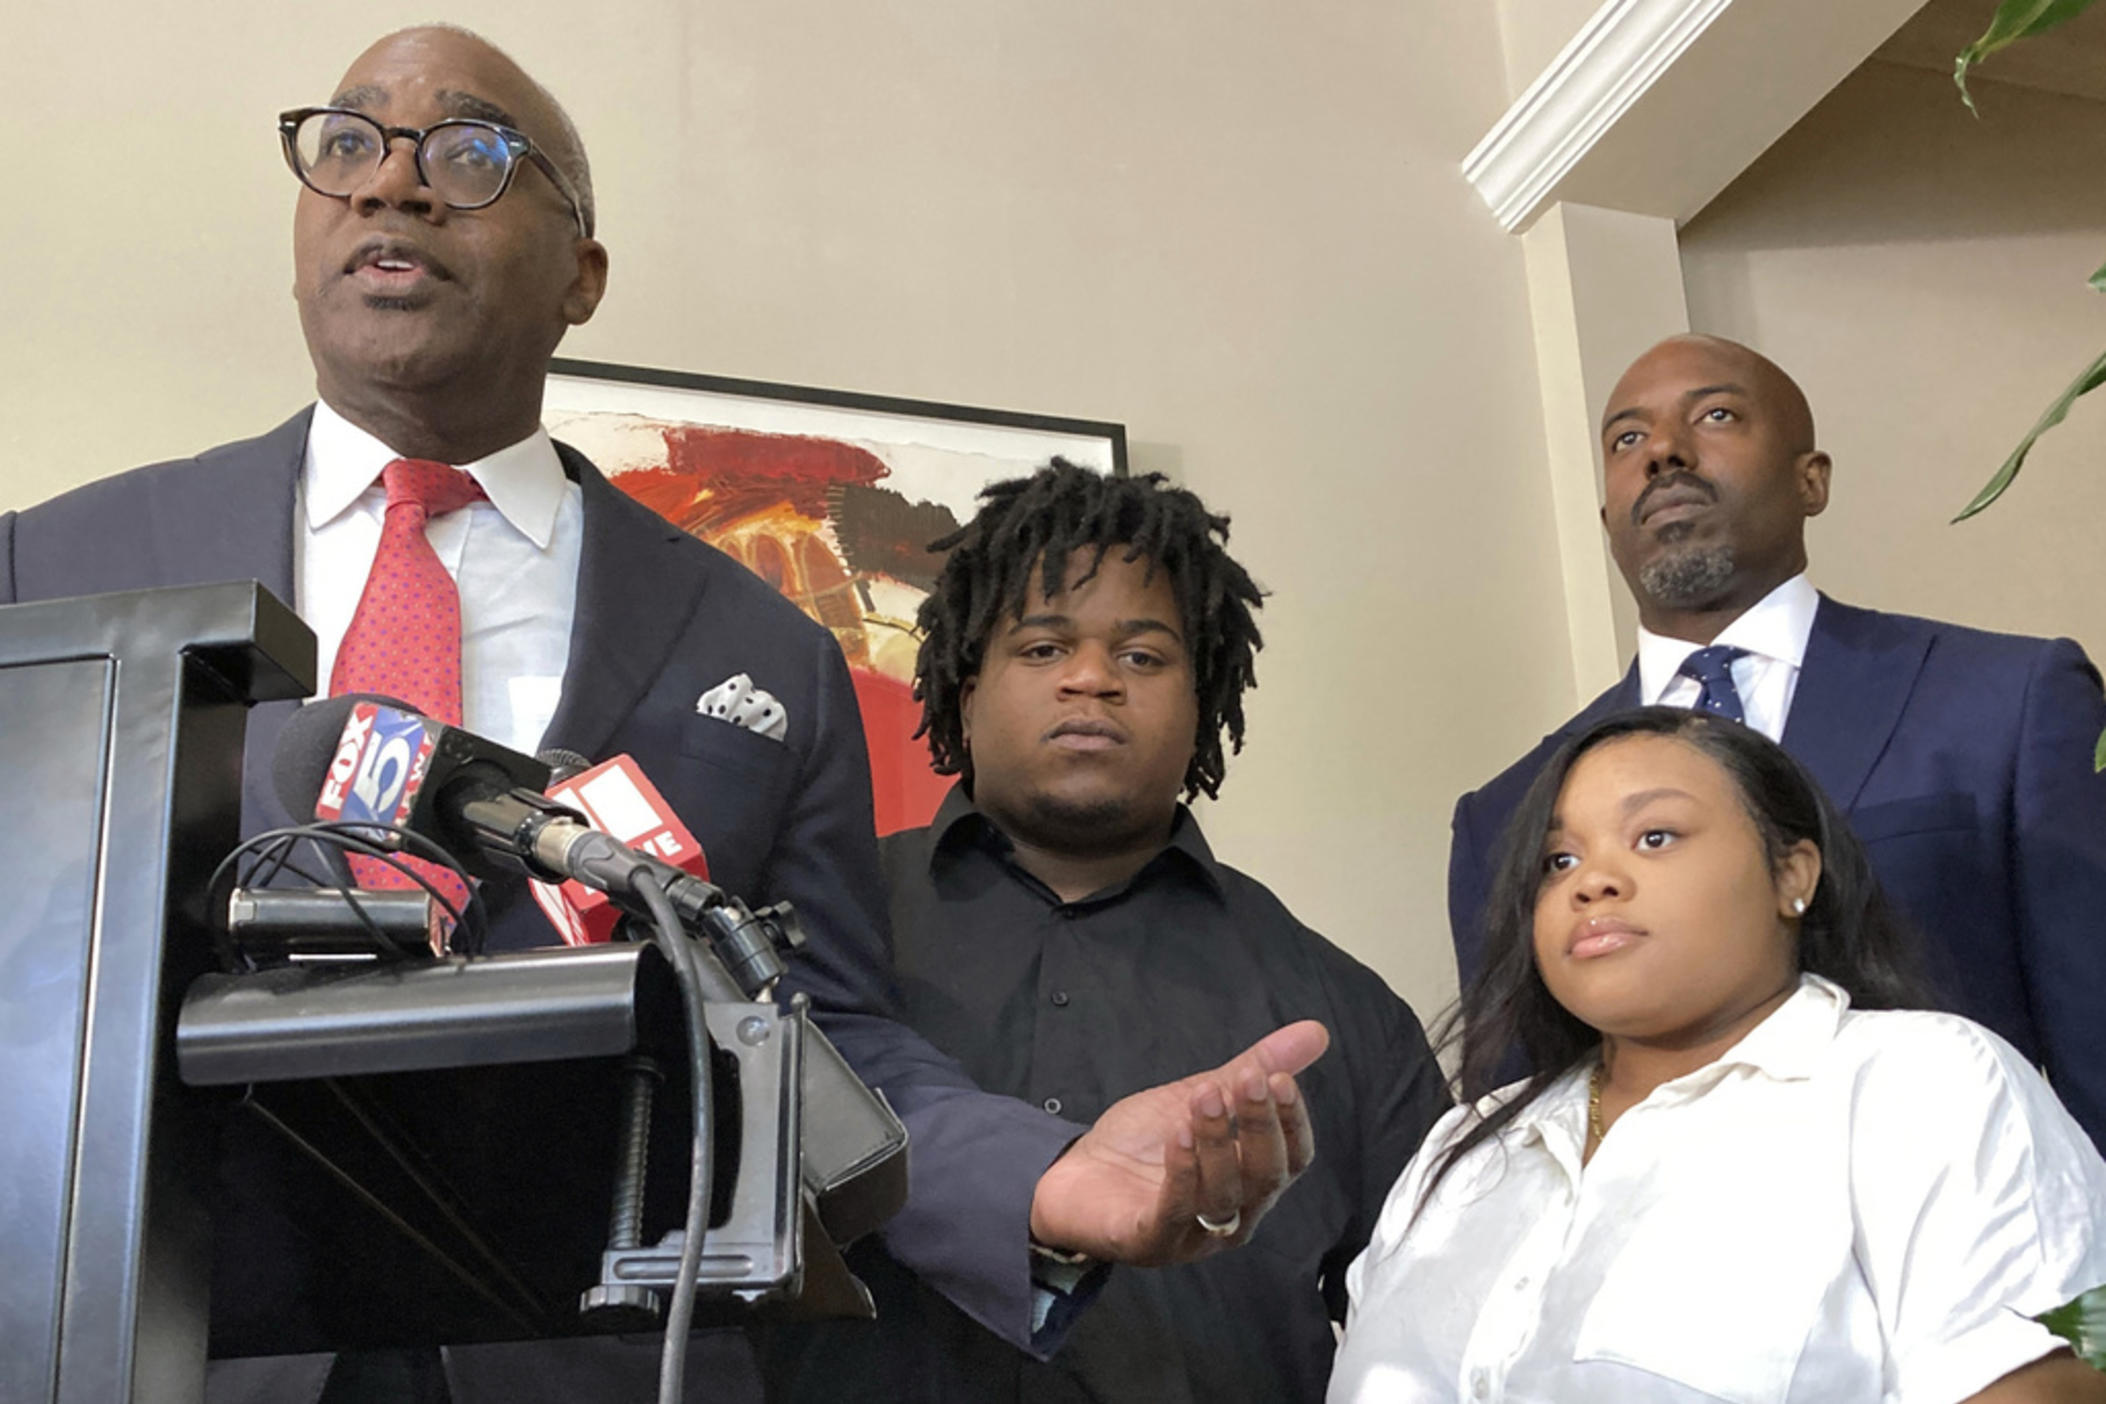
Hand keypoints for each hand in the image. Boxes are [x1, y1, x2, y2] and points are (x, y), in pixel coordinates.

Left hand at [1027, 1020, 1327, 1265]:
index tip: (1280, 1079)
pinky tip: (1178, 1135)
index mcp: (1251, 1181)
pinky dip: (1181, 1173)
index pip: (1292, 1159)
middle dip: (1260, 1126)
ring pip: (1222, 1194)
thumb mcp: (1202, 1097)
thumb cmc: (1144, 1146)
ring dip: (1218, 1142)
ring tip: (1205, 1097)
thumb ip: (1254, 1069)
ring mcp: (1193, 1234)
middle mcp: (1233, 1214)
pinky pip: (1174, 1211)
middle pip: (1264, 1177)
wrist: (1074, 1178)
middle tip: (1248, 1081)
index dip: (1293, 1121)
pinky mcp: (1151, 1240)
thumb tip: (1315, 1032)